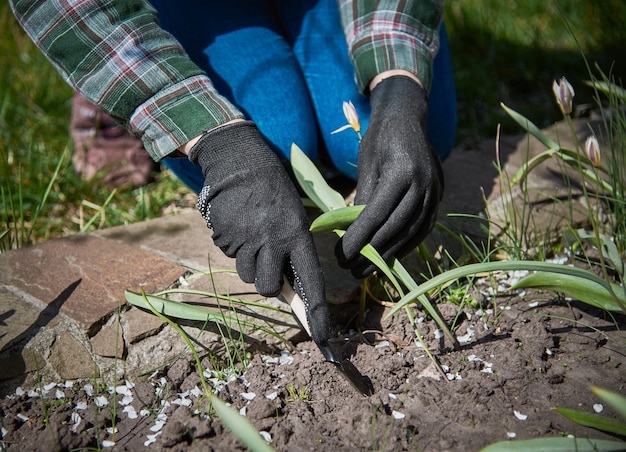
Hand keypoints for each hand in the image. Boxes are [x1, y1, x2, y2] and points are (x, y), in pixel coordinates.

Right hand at [189, 121, 330, 342]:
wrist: (241, 161)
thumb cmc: (274, 191)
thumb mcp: (293, 217)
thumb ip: (293, 250)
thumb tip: (288, 286)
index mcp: (296, 235)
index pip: (310, 282)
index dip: (317, 314)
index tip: (324, 339)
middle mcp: (272, 241)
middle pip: (269, 288)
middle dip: (270, 283)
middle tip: (270, 261)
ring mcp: (245, 239)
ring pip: (248, 274)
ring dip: (252, 263)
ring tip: (255, 235)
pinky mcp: (224, 236)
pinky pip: (231, 256)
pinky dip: (236, 248)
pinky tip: (240, 225)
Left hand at [336, 76, 443, 277]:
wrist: (407, 119)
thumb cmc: (379, 140)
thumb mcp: (366, 164)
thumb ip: (363, 198)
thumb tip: (354, 233)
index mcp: (402, 171)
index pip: (377, 213)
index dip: (359, 238)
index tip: (341, 254)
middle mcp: (423, 183)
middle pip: (396, 227)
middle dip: (371, 252)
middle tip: (349, 269)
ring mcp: (435, 190)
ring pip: (412, 232)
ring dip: (389, 255)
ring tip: (366, 271)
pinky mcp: (438, 196)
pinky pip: (423, 228)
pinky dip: (406, 245)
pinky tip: (389, 257)